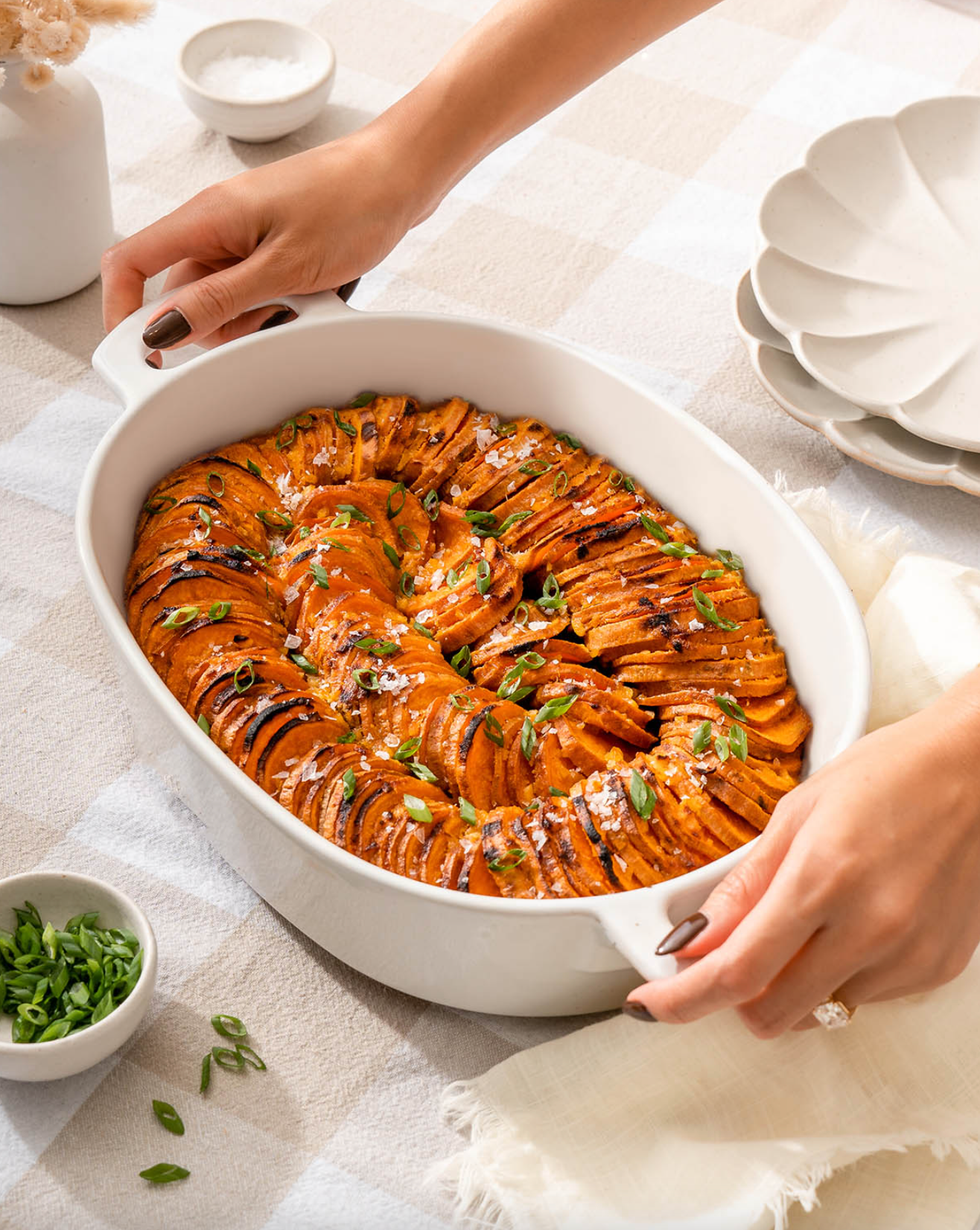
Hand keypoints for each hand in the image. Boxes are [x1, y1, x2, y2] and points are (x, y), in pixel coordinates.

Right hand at [100, 124, 428, 351]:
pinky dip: (274, 306)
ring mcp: (244, 236)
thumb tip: (161, 330)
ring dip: (251, 319)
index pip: (129, 263)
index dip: (122, 312)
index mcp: (206, 218)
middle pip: (181, 293)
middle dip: (214, 326)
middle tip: (266, 324)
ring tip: (299, 304)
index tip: (141, 356)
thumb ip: (219, 301)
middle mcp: (217, 225)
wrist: (402, 175)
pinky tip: (308, 301)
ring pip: (220, 299)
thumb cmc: (352, 205)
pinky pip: (253, 290)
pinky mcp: (271, 246)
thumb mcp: (284, 268)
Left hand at [625, 673, 979, 1036]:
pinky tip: (852, 922)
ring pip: (817, 1010)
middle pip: (771, 1014)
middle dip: (734, 995)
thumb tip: (694, 940)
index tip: (651, 1004)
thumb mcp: (796, 816)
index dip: (682, 1000)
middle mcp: (870, 929)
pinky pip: (863, 998)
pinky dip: (839, 973)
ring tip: (811, 917)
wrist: (977, 772)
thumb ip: (742, 889)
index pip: (735, 972)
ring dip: (791, 982)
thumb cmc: (889, 775)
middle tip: (730, 952)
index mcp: (823, 880)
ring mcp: (908, 957)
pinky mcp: (936, 969)